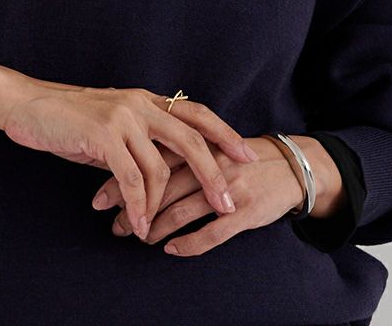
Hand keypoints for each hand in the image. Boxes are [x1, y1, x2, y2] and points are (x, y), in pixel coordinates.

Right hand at [0, 82, 258, 238]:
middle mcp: (141, 104)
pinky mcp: (103, 135)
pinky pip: (131, 179)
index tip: (246, 155)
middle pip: (191, 139)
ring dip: (163, 204)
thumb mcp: (112, 124)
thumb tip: (159, 171)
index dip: (223, 134)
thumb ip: (138, 141)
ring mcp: (123, 118)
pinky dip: (138, 206)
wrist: (27, 104)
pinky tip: (140, 225)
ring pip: (159, 167)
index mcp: (146, 99)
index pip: (196, 113)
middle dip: (213, 174)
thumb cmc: (68, 117)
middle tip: (229, 202)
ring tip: (160, 230)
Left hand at [95, 136, 328, 256]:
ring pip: (181, 210)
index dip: (123, 178)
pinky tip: (170, 250)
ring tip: (137, 239)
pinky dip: (188, 243)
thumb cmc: (244, 156)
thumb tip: (134, 160)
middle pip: (160, 186)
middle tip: (111, 223)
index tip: (99, 195)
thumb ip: (178, 149)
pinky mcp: (245, 212)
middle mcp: (209, 162)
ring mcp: (227, 188)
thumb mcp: (211, 143)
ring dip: (154, 228)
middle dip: (131, 207)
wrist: (292, 165)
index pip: (151, 159)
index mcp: (198, 142)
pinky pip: (212, 232)